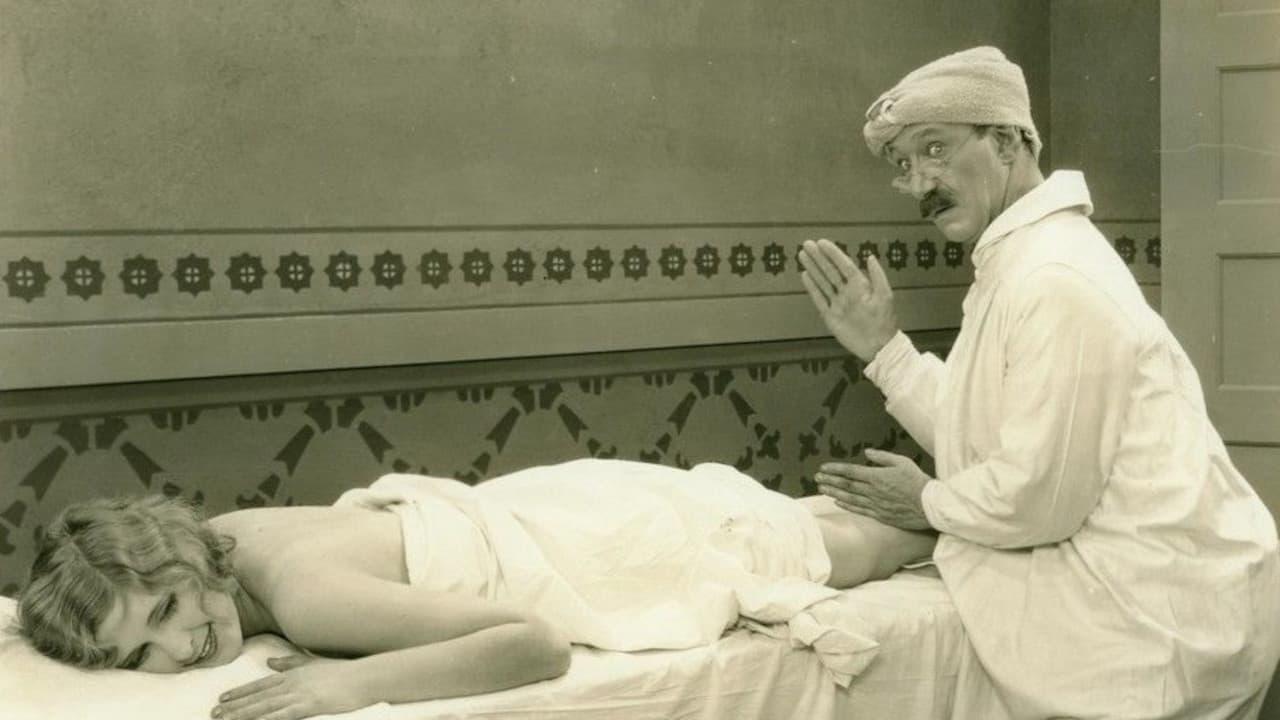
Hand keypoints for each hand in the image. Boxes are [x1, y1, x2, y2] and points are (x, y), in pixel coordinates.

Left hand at [212, 654, 367, 719]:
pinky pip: (282, 715)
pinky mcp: (308, 706)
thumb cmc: (342, 672)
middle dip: (234, 706)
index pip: (260, 685)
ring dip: (243, 714)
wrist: (364, 676)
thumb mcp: (313, 663)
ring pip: (264, 707)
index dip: (240, 693)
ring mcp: (299, 695)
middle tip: (214, 713)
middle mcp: (291, 683)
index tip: (222, 699)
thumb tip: (270, 660)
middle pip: (257, 697)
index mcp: (292, 674)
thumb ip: (290, 662)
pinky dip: (266, 719)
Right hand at [799, 239, 897, 362]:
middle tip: (806, 244)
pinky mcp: (830, 316)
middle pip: (829, 271)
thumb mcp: (884, 296)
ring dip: (813, 269)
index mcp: (860, 286)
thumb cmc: (884, 321)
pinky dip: (812, 288)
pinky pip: (819, 299)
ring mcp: (837, 303)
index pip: (843, 265)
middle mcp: (847, 292)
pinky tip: (805, 276)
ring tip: (802, 256)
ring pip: (822, 282)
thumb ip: (877, 276)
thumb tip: (870, 256)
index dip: (833, 253)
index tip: (821, 243)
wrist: (878, 346)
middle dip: (818, 258)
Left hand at [816, 449, 932, 530]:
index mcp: (878, 476)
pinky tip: (837, 501)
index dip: (836, 469)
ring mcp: (876, 504)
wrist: (931, 506)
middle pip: (846, 485)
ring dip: (833, 492)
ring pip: (849, 497)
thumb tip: (867, 453)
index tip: (824, 467)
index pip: (851, 471)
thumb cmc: (918, 482)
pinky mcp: (880, 515)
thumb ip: (882, 457)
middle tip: (817, 477)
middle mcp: (873, 491)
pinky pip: (859, 509)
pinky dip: (846, 505)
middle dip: (830, 480)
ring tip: (821, 488)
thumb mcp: (903, 462)